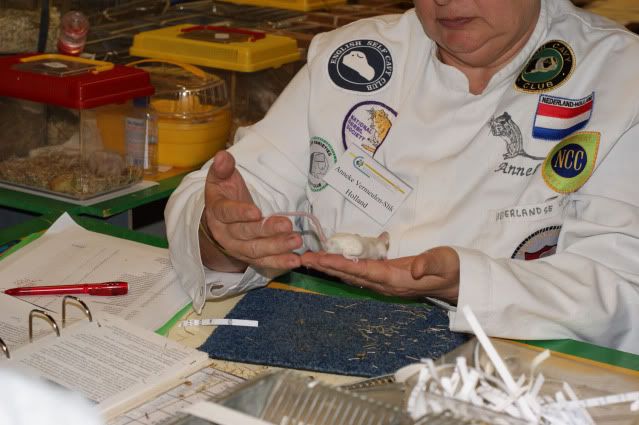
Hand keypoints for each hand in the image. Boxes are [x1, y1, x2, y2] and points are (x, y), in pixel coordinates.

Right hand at [201, 150, 301, 271]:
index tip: (256, 212)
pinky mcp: (250, 256)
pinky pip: (264, 262)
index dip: (240, 213)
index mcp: (218, 212)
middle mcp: (226, 233)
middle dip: (266, 231)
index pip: (227, 213)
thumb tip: (223, 156)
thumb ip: (223, 168)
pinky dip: (279, 262)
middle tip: (287, 225)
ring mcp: (238, 247)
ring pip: (256, 250)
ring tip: (296, 241)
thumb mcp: (221, 178)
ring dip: (277, 247)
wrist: (221, 218)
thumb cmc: (225, 194)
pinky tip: (295, 260)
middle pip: (245, 234)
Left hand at [300, 247, 459, 301]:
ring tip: (310, 260)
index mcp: (397, 280)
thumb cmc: (452, 268)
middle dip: (326, 267)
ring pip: (352, 276)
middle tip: (304, 259)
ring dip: (330, 268)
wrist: (458, 281)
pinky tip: (330, 262)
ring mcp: (385, 283)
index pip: (363, 272)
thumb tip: (414, 267)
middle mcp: (386, 285)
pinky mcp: (386, 278)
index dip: (341, 265)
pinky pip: (359, 273)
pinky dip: (342, 267)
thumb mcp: (444, 262)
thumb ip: (429, 264)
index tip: (321, 260)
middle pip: (351, 275)